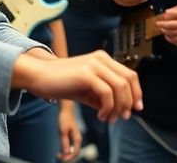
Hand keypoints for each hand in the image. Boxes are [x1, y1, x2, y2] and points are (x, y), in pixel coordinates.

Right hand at [13, 50, 141, 122]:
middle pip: (129, 80)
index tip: (137, 108)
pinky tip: (100, 115)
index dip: (137, 92)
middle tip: (124, 116)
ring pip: (120, 87)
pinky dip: (108, 107)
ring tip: (109, 118)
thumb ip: (103, 97)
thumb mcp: (87, 90)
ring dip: (119, 107)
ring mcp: (94, 64)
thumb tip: (121, 109)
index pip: (129, 74)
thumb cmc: (61, 82)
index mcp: (103, 59)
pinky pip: (107, 93)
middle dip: (130, 101)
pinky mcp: (86, 73)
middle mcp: (101, 58)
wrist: (39, 76)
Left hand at [57, 100, 82, 160]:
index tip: (61, 159)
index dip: (69, 157)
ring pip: (72, 151)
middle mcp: (77, 140)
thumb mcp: (63, 131)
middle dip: (68, 157)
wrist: (66, 110)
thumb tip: (66, 153)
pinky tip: (59, 152)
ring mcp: (74, 139)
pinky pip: (69, 148)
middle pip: (75, 153)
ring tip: (58, 155)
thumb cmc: (64, 119)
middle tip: (58, 157)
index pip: (75, 152)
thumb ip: (64, 142)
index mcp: (77, 138)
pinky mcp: (71, 138)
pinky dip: (65, 151)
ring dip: (66, 155)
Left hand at [156, 5, 176, 47]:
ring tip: (163, 31)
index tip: (158, 20)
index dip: (163, 20)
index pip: (172, 17)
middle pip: (172, 27)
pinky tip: (170, 38)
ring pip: (175, 35)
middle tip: (158, 26)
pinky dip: (173, 41)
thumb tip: (166, 13)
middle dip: (163, 27)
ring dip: (167, 34)